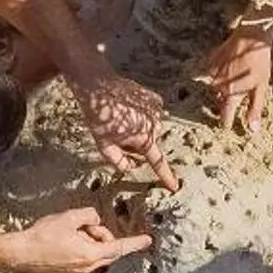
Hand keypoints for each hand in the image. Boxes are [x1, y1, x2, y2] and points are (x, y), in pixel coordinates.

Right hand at [5, 205, 152, 272]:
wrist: (20, 253)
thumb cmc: (42, 236)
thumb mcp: (69, 217)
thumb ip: (88, 215)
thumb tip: (95, 219)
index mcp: (91, 254)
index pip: (119, 247)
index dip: (135, 242)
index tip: (147, 240)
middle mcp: (87, 266)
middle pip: (108, 249)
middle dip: (103, 235)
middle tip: (87, 224)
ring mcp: (78, 271)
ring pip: (96, 252)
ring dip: (90, 239)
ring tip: (68, 230)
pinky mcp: (69, 270)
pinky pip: (85, 256)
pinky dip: (81, 245)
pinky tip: (64, 238)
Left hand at [73, 71, 178, 191]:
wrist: (98, 85)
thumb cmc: (99, 116)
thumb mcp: (103, 146)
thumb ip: (119, 162)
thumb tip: (133, 167)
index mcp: (144, 139)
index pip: (157, 163)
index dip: (166, 177)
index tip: (174, 187)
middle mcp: (155, 125)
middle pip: (148, 144)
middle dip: (135, 143)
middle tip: (116, 132)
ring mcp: (157, 109)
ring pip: (150, 128)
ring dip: (138, 127)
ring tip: (120, 118)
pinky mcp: (154, 98)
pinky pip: (151, 113)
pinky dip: (142, 114)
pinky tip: (128, 108)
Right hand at [204, 21, 272, 135]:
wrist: (251, 37)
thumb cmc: (259, 63)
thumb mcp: (261, 88)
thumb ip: (254, 109)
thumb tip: (252, 130)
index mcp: (230, 94)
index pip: (225, 115)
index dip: (226, 122)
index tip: (227, 127)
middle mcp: (218, 86)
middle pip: (220, 101)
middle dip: (226, 103)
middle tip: (236, 99)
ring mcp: (212, 73)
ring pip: (216, 88)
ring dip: (223, 89)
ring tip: (236, 81)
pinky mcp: (211, 61)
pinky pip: (213, 74)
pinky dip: (220, 75)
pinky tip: (231, 68)